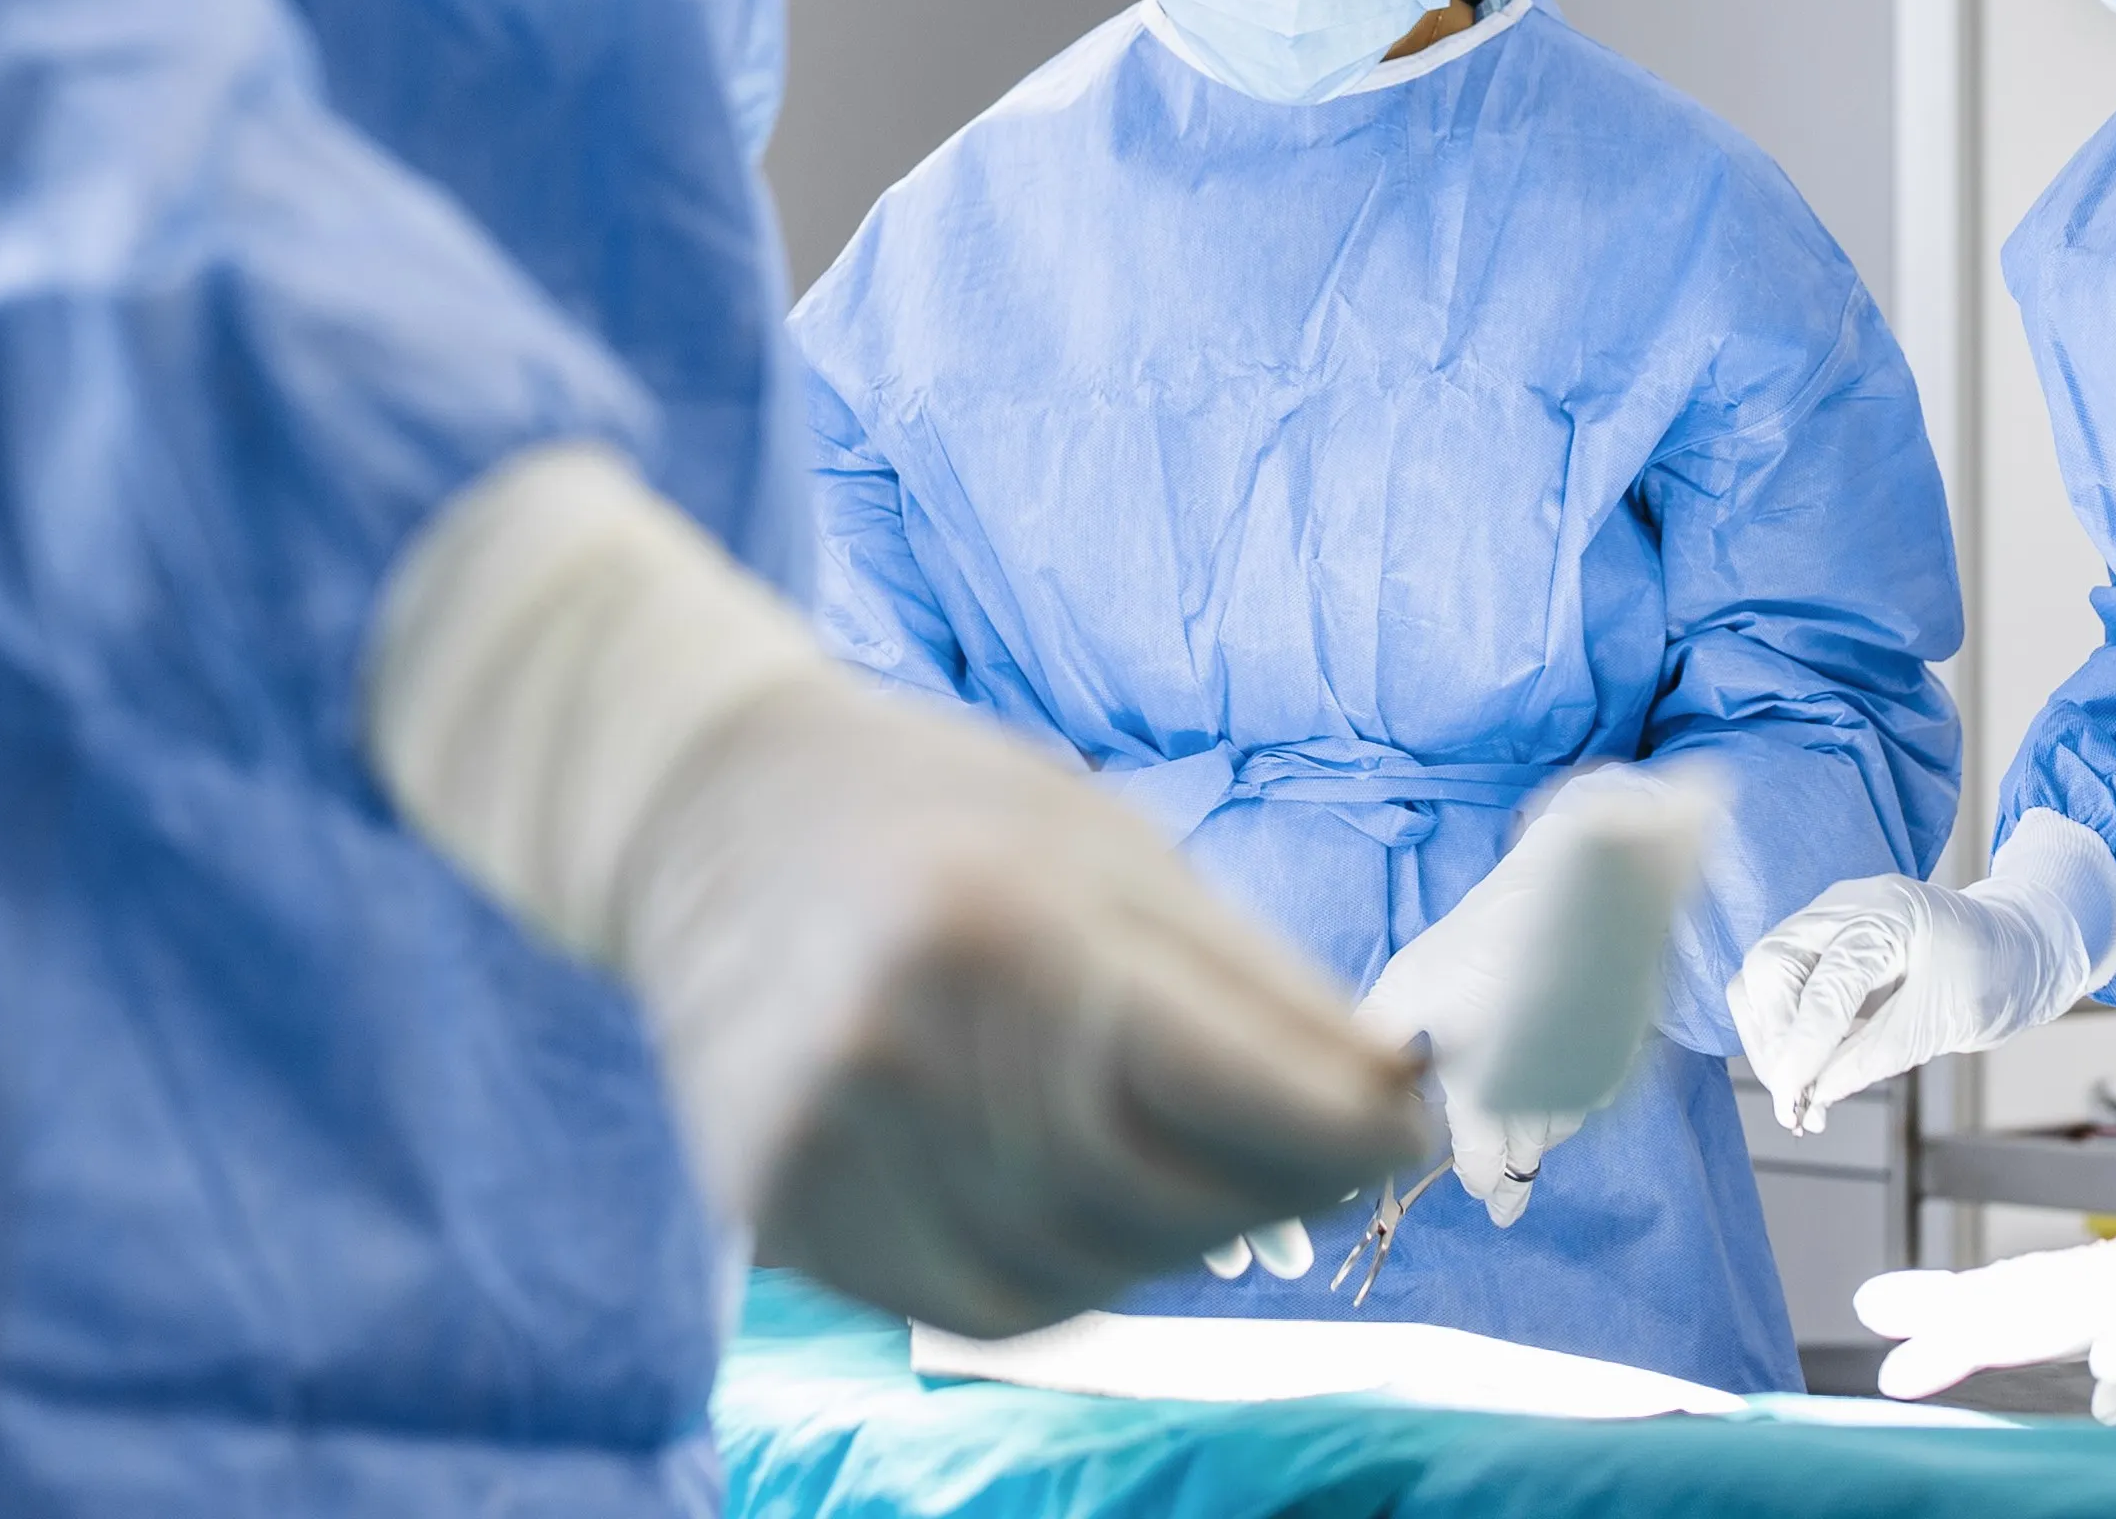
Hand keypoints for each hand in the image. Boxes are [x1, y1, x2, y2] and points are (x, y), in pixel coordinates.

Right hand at [627, 678, 1438, 1333]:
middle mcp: (903, 1047)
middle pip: (1159, 1196)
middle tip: (1330, 1159)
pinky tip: (1096, 1202)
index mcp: (1005, 927)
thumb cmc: (947, 813)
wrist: (709, 817)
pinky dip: (1072, 1275)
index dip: (1344, 1134)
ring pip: (1078, 1273)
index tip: (1406, 1136)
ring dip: (1179, 1239)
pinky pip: (980, 1301)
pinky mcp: (782, 1212)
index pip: (1226, 1087)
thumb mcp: (1110, 847)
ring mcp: (829, 1145)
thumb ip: (1252, 982)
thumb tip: (1392, 1096)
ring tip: (1208, 1167)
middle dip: (1276, 1190)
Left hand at [1353, 768, 1725, 1226]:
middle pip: (1525, 1153)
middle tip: (1503, 1205)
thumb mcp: (1413, 981)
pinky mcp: (1618, 1054)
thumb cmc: (1484, 936)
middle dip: (1509, 1170)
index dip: (1479, 1177)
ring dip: (1539, 1136)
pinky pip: (1590, 1097)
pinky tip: (1557, 1095)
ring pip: (1559, 1127)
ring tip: (1525, 1149)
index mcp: (1487, 1092)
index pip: (1482, 1161)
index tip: (1479, 1192)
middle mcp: (1540, 1100)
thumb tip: (1355, 1066)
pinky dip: (1570, 1102)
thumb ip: (1380, 1033)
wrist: (1578, 891)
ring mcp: (1585, 1079)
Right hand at [1725, 814, 2115, 1133]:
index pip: (1826, 983)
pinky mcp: (1822, 945)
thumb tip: (1814, 1092)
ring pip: (1762, 975)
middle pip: (1770, 965)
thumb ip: (1875, 1055)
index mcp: (1889, 914)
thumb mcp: (1944, 1022)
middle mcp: (1846, 907)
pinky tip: (1807, 1075)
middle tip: (1794, 1098)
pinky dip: (1784, 1032)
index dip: (1803, 1046)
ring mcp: (1829, 921)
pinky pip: (1780, 986)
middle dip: (1774, 1038)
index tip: (1793, 1099)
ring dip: (1770, 1038)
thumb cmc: (1991, 975)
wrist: (2012, 948)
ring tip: (1798, 1094)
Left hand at [1859, 1237, 2115, 1424]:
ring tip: (1950, 1340)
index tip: (1879, 1313)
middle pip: (2033, 1293)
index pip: (2022, 1293)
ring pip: (2089, 1298)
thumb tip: (2106, 1399)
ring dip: (2020, 1320)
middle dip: (1954, 1316)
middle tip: (1877, 1322)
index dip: (1951, 1306)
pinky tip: (2105, 1364)